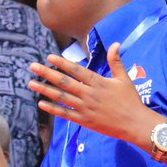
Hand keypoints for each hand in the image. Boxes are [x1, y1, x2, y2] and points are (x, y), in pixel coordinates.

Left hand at [28, 42, 155, 145]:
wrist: (135, 124)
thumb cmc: (131, 100)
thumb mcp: (124, 78)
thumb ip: (116, 61)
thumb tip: (115, 43)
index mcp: (99, 82)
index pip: (76, 71)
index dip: (62, 63)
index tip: (49, 57)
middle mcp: (89, 94)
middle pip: (64, 82)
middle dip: (47, 73)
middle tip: (33, 66)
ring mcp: (85, 108)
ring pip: (61, 97)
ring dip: (45, 90)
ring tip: (31, 83)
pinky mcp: (84, 121)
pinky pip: (65, 114)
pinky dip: (53, 109)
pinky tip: (41, 103)